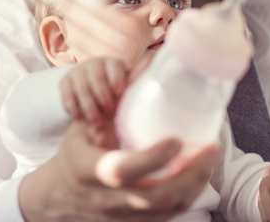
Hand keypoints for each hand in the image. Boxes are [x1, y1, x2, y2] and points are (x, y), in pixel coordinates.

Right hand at [19, 121, 219, 221]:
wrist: (58, 198)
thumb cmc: (76, 153)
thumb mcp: (83, 127)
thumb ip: (113, 103)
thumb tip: (147, 64)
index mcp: (89, 170)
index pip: (121, 170)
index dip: (151, 158)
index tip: (176, 140)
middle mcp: (105, 198)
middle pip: (154, 196)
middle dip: (190, 174)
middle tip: (211, 149)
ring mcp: (120, 217)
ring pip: (166, 209)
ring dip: (195, 185)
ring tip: (210, 159)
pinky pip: (168, 216)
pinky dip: (188, 196)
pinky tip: (199, 175)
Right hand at [60, 58, 127, 126]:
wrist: (91, 93)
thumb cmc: (112, 94)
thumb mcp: (122, 93)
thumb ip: (125, 97)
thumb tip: (129, 108)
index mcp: (112, 63)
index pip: (115, 67)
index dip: (117, 80)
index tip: (119, 95)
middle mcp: (94, 64)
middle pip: (97, 78)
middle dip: (104, 98)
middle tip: (109, 115)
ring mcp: (78, 71)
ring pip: (82, 88)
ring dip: (90, 108)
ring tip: (97, 123)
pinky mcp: (65, 81)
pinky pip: (68, 95)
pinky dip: (74, 109)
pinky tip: (80, 119)